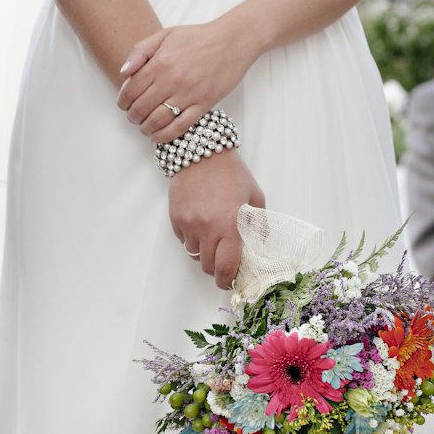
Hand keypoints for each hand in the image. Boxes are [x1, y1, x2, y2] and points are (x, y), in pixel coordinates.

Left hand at [116, 19, 260, 142]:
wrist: (233, 41)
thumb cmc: (197, 37)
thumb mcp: (164, 35)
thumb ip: (139, 51)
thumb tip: (123, 73)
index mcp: (160, 63)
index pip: (131, 91)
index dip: (123, 101)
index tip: (124, 104)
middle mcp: (172, 80)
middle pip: (141, 108)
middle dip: (132, 116)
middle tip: (134, 116)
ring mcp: (189, 94)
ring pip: (157, 121)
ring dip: (145, 128)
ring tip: (144, 126)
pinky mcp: (204, 104)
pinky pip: (180, 127)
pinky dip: (165, 135)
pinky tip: (158, 135)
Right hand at [169, 150, 264, 288]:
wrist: (202, 153)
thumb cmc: (231, 174)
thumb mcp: (255, 197)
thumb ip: (258, 225)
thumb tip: (256, 248)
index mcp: (230, 225)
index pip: (226, 266)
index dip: (228, 280)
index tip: (231, 281)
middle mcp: (207, 228)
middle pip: (208, 266)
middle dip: (216, 268)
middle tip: (223, 261)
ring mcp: (188, 223)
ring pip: (193, 253)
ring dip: (203, 252)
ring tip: (211, 236)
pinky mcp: (175, 218)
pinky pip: (183, 239)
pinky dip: (191, 238)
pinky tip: (200, 223)